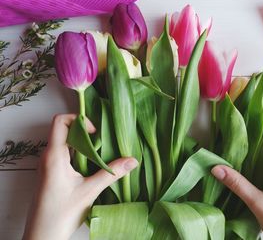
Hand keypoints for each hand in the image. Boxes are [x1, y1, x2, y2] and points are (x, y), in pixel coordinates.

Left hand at [23, 114, 137, 239]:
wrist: (43, 236)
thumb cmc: (61, 214)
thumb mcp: (89, 191)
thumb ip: (112, 174)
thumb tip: (133, 161)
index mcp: (54, 156)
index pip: (60, 121)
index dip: (79, 120)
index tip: (95, 132)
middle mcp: (48, 156)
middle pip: (64, 129)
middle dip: (85, 131)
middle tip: (102, 141)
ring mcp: (49, 164)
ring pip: (65, 142)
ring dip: (83, 143)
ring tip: (100, 151)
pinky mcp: (52, 172)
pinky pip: (65, 154)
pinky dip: (79, 153)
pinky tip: (92, 164)